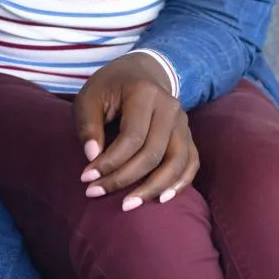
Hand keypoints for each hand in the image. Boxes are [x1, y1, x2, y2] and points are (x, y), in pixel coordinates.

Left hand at [72, 54, 198, 211]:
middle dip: (124, 178)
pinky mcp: (188, 135)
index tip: (86, 178)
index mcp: (144, 93)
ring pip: (177, 162)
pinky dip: (181, 183)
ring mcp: (183, 122)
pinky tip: (163, 199)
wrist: (140, 74)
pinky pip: (192, 163)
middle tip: (96, 192)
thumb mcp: (89, 98)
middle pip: (153, 153)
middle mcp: (170, 107)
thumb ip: (88, 126)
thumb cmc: (109, 89)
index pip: (132, 137)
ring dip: (153, 188)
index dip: (109, 162)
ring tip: (129, 205)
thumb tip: (92, 157)